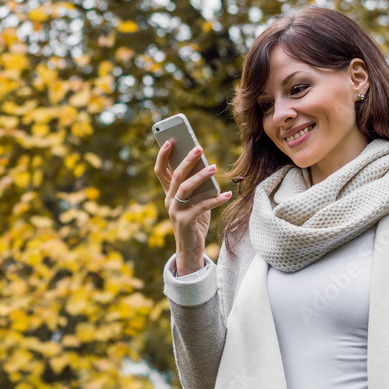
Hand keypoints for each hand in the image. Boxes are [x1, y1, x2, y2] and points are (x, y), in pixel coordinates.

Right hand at [153, 138, 231, 275]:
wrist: (190, 249)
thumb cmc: (195, 221)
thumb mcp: (195, 201)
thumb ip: (197, 187)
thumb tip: (208, 167)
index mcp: (169, 193)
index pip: (160, 171)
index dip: (163, 155)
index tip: (170, 140)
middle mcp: (169, 200)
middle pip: (175, 175)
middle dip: (187, 160)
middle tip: (198, 148)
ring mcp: (175, 211)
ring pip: (185, 188)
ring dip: (200, 176)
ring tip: (214, 167)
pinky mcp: (185, 222)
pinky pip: (201, 207)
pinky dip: (215, 200)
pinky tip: (227, 195)